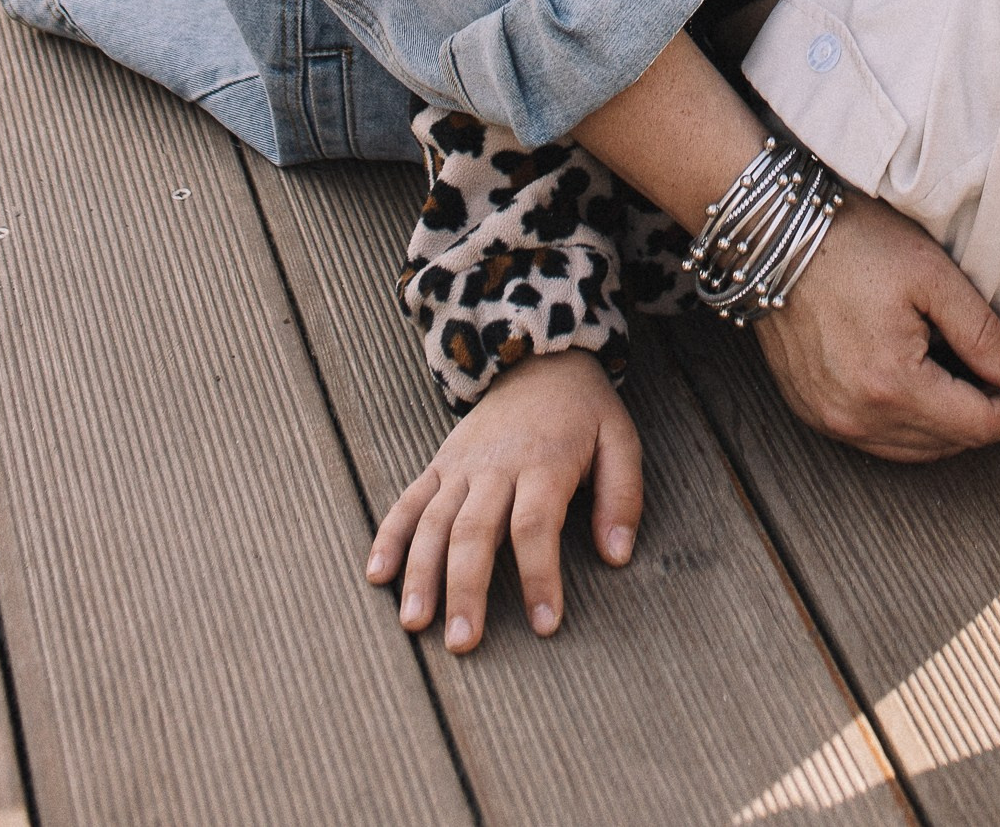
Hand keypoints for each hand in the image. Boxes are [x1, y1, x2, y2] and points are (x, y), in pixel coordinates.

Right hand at [368, 350, 640, 651]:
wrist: (540, 357)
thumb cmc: (584, 411)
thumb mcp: (620, 439)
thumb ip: (622, 496)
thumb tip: (618, 555)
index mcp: (544, 462)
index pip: (535, 525)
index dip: (539, 575)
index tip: (544, 624)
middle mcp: (496, 466)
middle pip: (474, 531)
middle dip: (466, 588)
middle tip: (463, 642)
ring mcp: (462, 465)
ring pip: (434, 521)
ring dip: (421, 573)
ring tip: (414, 623)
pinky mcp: (440, 464)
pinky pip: (409, 501)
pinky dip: (389, 535)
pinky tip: (376, 574)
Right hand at [754, 190, 999, 461]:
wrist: (775, 232)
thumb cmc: (854, 242)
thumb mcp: (931, 275)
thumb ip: (981, 332)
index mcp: (891, 385)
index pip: (976, 426)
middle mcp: (856, 417)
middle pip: (947, 444)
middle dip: (989, 420)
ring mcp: (829, 419)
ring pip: (912, 450)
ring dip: (952, 428)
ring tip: (977, 388)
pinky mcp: (810, 410)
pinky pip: (876, 441)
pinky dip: (911, 427)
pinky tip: (927, 391)